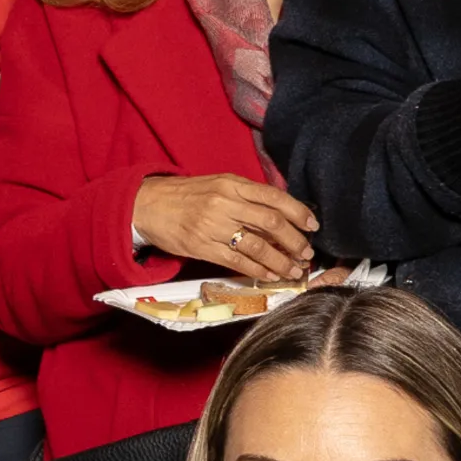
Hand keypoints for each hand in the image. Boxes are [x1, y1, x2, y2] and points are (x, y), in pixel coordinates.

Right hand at [130, 174, 318, 280]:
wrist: (147, 205)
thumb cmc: (186, 195)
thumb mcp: (218, 185)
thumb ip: (246, 195)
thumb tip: (280, 214)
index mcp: (231, 184)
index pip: (274, 197)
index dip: (298, 212)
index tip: (313, 225)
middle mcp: (224, 203)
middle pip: (271, 223)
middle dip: (294, 241)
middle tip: (306, 253)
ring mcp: (212, 227)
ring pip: (257, 246)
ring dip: (280, 261)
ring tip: (293, 269)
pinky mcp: (202, 247)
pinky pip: (237, 262)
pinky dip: (258, 271)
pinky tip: (270, 275)